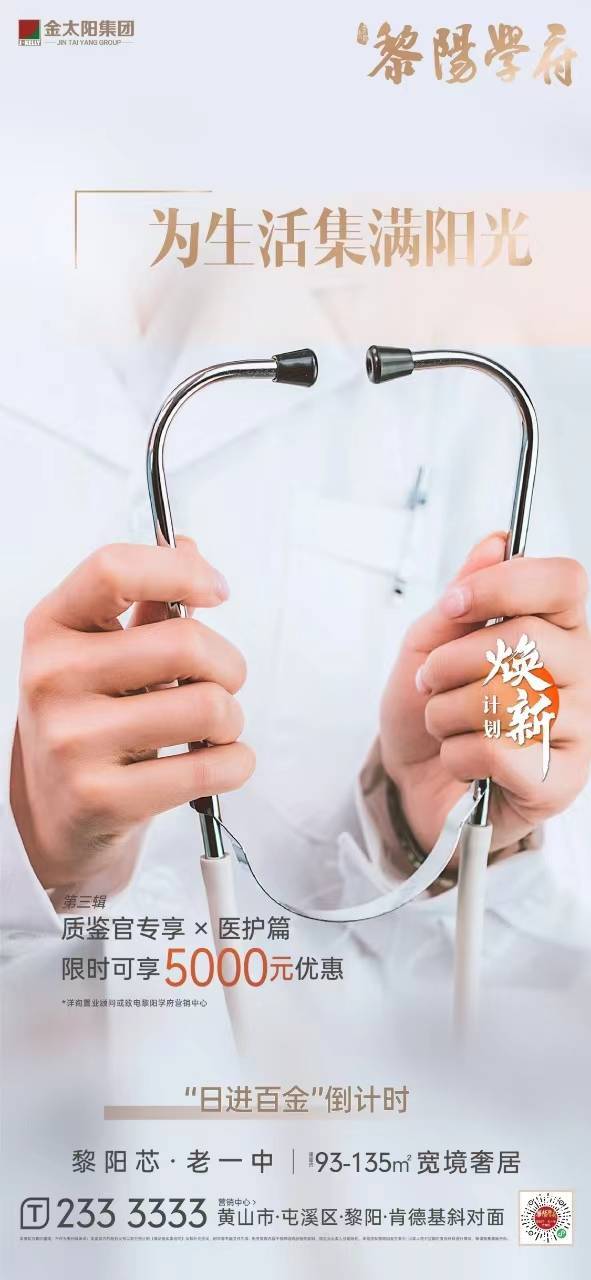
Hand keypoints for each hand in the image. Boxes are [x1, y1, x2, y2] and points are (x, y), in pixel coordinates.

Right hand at [10, 540, 253, 890]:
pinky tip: (216, 761)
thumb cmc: (88, 722)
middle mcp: (53, 679)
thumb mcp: (99, 655)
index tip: (216, 591)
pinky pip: (211, 767)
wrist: (54, 815)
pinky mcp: (103, 797)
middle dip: (229, 664)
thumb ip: (145, 604)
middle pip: (185, 643)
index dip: (181, 572)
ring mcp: (73, 741)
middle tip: (224, 682)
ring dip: (232, 719)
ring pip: (209, 707)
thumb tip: (191, 549)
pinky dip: (235, 763)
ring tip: (211, 729)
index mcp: (52, 629)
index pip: (114, 569)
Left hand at [380, 533, 590, 854]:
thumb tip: (496, 543)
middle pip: (529, 638)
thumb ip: (462, 597)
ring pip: (508, 698)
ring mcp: (578, 728)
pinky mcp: (561, 781)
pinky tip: (463, 761)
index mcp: (556, 629)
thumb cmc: (431, 708)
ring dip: (448, 712)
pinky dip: (459, 755)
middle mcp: (578, 673)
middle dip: (455, 660)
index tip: (454, 605)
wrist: (415, 782)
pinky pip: (500, 751)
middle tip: (431, 680)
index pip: (563, 582)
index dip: (504, 585)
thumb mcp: (429, 644)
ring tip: (443, 724)